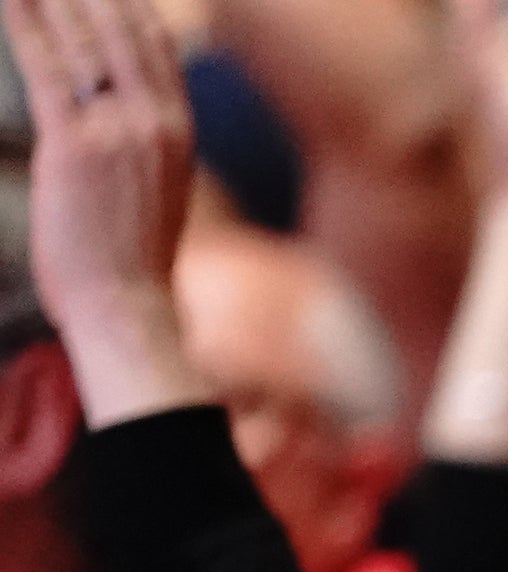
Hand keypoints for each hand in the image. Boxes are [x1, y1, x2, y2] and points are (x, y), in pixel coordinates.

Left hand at [2, 0, 205, 422]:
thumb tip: (120, 120)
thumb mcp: (156, 192)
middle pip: (122, 31)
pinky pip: (48, 69)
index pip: (155, 47)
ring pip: (82, 43)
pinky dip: (28, 26)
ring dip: (54, 0)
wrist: (126, 306)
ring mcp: (117, 132)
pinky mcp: (75, 145)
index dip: (126, 5)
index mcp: (179, 132)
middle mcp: (155, 123)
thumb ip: (144, 146)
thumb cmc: (133, 261)